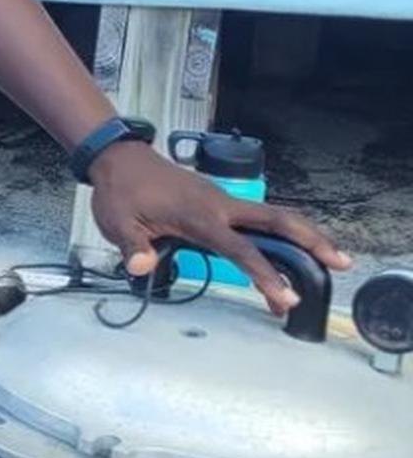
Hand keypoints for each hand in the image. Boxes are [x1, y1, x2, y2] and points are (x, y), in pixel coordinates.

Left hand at [88, 141, 349, 314]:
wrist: (118, 159)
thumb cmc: (120, 190)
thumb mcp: (116, 221)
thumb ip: (132, 245)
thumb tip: (140, 266)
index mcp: (199, 215)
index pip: (240, 249)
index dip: (264, 274)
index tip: (286, 298)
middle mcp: (220, 206)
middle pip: (277, 221)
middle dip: (311, 241)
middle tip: (340, 263)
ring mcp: (222, 202)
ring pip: (271, 218)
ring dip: (300, 237)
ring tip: (327, 262)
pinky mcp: (218, 203)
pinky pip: (254, 221)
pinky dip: (276, 235)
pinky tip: (282, 255)